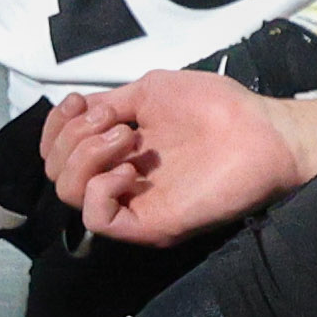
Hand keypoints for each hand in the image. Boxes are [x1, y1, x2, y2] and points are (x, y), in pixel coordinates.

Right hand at [45, 71, 316, 245]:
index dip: (55, 124)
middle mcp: (117, 178)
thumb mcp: (151, 92)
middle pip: (55, 171)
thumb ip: (111, 103)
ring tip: (127, 140)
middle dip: (73, 136)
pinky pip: (97, 219)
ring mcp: (133, 203)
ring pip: (68, 193)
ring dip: (86, 156)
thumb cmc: (216, 108)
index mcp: (115, 149)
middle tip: (117, 124)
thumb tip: (80, 113)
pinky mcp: (149, 224)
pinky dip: (100, 189)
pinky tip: (128, 170)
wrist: (261, 132)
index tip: (80, 102)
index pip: (56, 149)